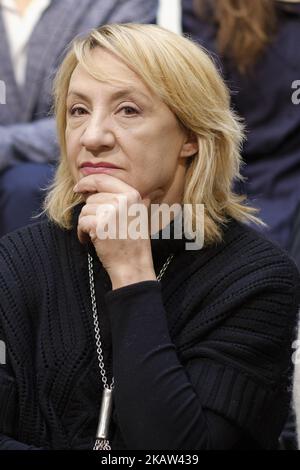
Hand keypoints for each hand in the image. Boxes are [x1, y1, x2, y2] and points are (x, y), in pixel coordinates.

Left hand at [74, 174, 155, 288]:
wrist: (133, 265)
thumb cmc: (133, 242)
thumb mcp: (136, 214)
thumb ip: (123, 197)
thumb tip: (99, 185)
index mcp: (132, 194)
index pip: (103, 179)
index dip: (87, 182)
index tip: (79, 188)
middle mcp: (123, 200)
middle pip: (92, 197)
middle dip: (91, 212)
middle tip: (99, 226)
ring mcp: (111, 211)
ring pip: (85, 210)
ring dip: (86, 223)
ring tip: (98, 234)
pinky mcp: (100, 224)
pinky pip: (82, 222)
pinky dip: (82, 233)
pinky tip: (91, 240)